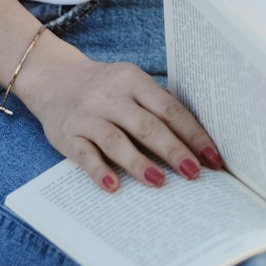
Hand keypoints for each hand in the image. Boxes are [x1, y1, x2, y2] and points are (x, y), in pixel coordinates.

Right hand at [22, 44, 223, 193]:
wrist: (53, 78)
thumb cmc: (104, 87)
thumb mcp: (130, 83)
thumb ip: (156, 105)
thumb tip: (196, 142)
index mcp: (132, 80)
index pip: (169, 108)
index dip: (193, 134)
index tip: (212, 158)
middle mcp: (110, 96)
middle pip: (146, 125)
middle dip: (173, 150)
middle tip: (194, 173)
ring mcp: (88, 115)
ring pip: (116, 141)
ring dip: (139, 163)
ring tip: (160, 182)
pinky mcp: (68, 135)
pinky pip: (85, 155)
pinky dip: (99, 172)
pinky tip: (114, 187)